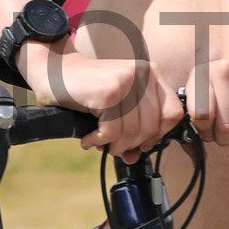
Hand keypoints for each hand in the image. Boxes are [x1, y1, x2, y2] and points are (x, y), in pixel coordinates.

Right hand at [20, 41, 182, 160]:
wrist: (55, 71)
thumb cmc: (89, 90)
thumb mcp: (121, 103)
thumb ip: (136, 126)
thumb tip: (137, 156)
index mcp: (152, 74)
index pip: (173, 114)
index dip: (158, 135)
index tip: (139, 142)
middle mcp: (143, 74)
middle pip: (151, 128)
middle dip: (130, 144)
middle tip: (112, 145)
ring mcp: (126, 81)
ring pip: (132, 132)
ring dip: (114, 146)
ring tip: (99, 141)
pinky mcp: (108, 92)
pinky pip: (112, 132)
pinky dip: (98, 141)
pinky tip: (88, 138)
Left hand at [185, 30, 228, 148]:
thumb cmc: (224, 86)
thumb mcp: (203, 90)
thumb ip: (192, 115)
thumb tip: (194, 146)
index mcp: (203, 74)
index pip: (200, 116)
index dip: (205, 130)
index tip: (208, 129)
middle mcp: (226, 71)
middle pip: (225, 128)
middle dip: (225, 139)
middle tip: (226, 135)